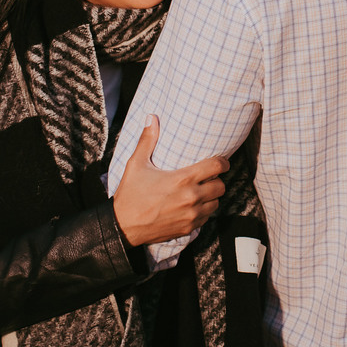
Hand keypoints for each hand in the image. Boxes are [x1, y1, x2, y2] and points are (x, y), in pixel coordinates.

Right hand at [112, 115, 229, 246]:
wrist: (123, 226)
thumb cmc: (130, 194)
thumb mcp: (136, 164)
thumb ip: (147, 140)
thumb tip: (151, 118)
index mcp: (183, 179)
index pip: (216, 167)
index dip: (223, 163)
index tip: (222, 162)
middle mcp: (191, 198)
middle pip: (221, 186)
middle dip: (217, 180)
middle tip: (209, 177)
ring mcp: (191, 215)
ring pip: (216, 203)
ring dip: (211, 197)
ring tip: (202, 191)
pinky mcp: (188, 228)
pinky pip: (206, 218)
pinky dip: (203, 211)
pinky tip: (193, 206)